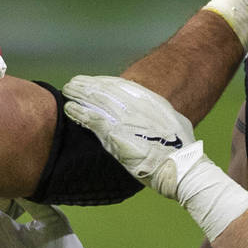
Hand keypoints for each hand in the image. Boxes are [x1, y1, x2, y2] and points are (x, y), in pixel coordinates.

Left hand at [62, 75, 247, 240]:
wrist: (180, 166)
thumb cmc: (181, 150)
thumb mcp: (174, 122)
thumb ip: (159, 115)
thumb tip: (156, 116)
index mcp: (149, 100)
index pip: (120, 86)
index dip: (103, 82)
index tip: (92, 81)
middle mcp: (135, 104)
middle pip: (104, 90)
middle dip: (87, 86)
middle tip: (73, 83)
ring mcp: (124, 117)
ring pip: (95, 100)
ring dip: (79, 95)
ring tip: (67, 91)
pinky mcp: (115, 133)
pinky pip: (91, 119)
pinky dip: (79, 113)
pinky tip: (69, 109)